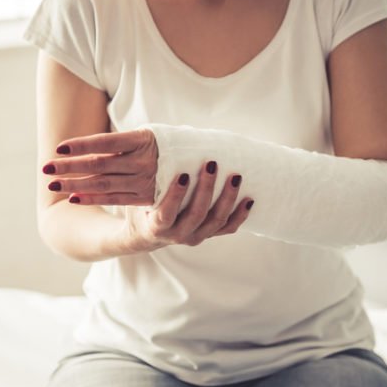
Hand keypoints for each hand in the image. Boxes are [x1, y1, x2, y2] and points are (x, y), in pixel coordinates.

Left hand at [42, 129, 157, 204]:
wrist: (197, 164)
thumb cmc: (164, 145)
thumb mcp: (148, 135)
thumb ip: (120, 143)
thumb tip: (83, 149)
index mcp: (143, 140)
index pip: (105, 142)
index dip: (81, 145)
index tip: (58, 147)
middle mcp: (143, 161)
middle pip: (99, 164)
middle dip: (70, 166)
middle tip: (46, 168)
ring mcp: (144, 180)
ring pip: (103, 183)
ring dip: (75, 184)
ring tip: (53, 184)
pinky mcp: (145, 196)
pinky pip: (114, 198)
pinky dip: (92, 198)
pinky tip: (73, 197)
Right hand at [120, 161, 254, 252]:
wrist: (149, 233)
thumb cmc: (142, 207)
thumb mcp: (138, 197)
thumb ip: (144, 180)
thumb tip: (140, 149)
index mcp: (157, 227)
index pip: (167, 214)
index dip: (176, 196)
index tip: (183, 175)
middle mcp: (178, 235)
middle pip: (197, 215)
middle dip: (206, 190)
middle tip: (211, 165)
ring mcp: (195, 236)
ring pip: (216, 221)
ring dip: (227, 199)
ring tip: (235, 177)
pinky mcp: (208, 234)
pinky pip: (228, 228)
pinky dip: (241, 215)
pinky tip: (249, 199)